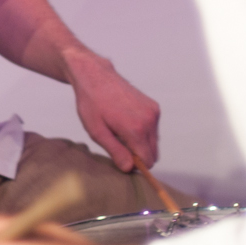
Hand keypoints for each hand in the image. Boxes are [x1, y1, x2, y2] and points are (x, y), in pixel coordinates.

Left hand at [62, 49, 160, 169]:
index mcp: (136, 129)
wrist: (95, 76)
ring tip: (120, 130)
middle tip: (117, 143)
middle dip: (138, 155)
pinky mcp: (154, 106)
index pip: (147, 161)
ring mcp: (153, 112)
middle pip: (153, 154)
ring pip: (154, 142)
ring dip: (140, 143)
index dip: (135, 165)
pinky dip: (143, 131)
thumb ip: (115, 151)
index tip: (121, 158)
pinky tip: (126, 121)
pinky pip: (153, 129)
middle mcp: (149, 120)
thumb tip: (129, 168)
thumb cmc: (91, 104)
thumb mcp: (97, 132)